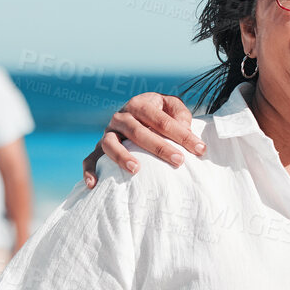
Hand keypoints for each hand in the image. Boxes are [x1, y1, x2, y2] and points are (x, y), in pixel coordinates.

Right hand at [80, 93, 200, 188]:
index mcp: (139, 104)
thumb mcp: (171, 106)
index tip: (200, 149)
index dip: (182, 134)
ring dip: (122, 156)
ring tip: (136, 169)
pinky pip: (90, 159)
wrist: (134, 114)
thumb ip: (180, 113)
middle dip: (160, 147)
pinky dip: (90, 171)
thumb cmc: (158, 114)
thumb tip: (185, 128)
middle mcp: (120, 117)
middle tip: (179, 161)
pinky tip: (94, 185)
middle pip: (138, 131)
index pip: (161, 120)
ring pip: (111, 144)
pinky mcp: (98, 148)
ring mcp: (107, 133)